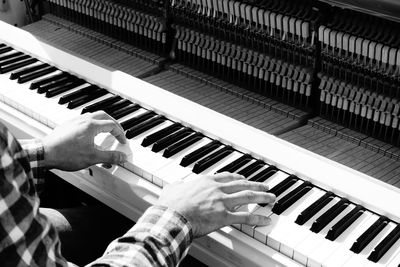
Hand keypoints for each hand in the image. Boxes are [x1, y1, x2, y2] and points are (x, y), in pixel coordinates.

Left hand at [42, 111, 126, 170]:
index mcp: (91, 125)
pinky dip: (91, 124)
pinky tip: (89, 134)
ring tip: (105, 130)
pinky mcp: (67, 126)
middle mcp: (83, 120)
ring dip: (102, 122)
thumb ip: (110, 157)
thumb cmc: (65, 154)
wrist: (44, 154)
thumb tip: (122, 157)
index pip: (111, 125)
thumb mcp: (92, 158)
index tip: (123, 141)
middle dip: (113, 123)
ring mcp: (73, 122)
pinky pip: (83, 120)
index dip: (120, 133)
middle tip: (118, 130)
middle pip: (103, 115)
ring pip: (92, 116)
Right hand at [157, 173, 275, 237]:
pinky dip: (257, 219)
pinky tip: (266, 220)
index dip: (239, 177)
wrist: (173, 216)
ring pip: (248, 197)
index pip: (227, 176)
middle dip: (256, 184)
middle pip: (242, 184)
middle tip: (266, 186)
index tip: (245, 178)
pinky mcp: (224, 217)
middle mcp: (218, 189)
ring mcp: (222, 202)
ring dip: (262, 197)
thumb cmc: (171, 205)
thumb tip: (176, 184)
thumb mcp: (172, 189)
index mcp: (207, 182)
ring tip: (272, 198)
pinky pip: (245, 217)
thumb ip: (177, 186)